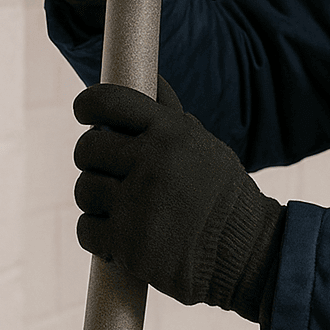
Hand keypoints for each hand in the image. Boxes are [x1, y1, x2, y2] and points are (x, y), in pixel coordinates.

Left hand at [73, 78, 283, 320]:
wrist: (246, 252)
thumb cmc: (223, 196)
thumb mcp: (205, 146)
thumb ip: (171, 115)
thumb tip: (151, 77)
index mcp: (171, 133)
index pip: (110, 102)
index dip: (88, 104)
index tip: (84, 112)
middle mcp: (152, 162)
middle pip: (88, 148)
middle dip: (92, 159)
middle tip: (108, 170)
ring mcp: (137, 203)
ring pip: (84, 189)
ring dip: (95, 199)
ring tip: (120, 206)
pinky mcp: (127, 243)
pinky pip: (85, 229)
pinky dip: (96, 234)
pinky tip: (118, 235)